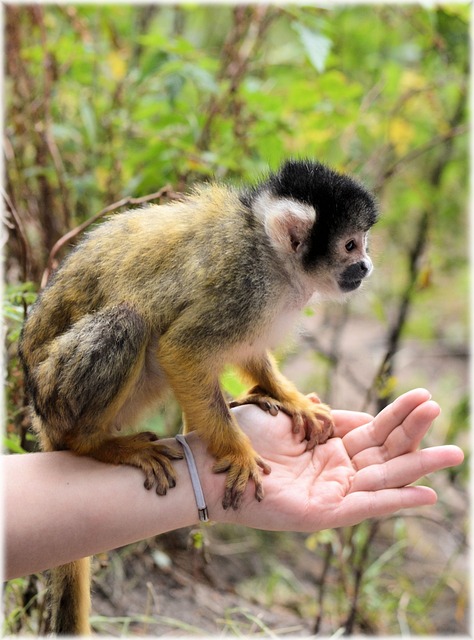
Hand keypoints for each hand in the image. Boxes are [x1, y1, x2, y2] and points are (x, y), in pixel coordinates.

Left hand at [198, 388, 463, 530]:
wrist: (213, 464)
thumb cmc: (242, 437)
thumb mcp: (282, 414)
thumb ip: (308, 413)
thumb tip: (322, 404)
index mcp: (323, 441)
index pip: (369, 428)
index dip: (394, 415)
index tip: (420, 398)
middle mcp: (332, 465)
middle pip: (383, 447)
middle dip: (412, 428)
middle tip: (438, 408)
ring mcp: (332, 489)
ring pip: (384, 475)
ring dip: (418, 465)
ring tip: (452, 453)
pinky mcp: (326, 512)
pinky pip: (369, 506)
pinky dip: (398, 501)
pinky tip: (428, 494)